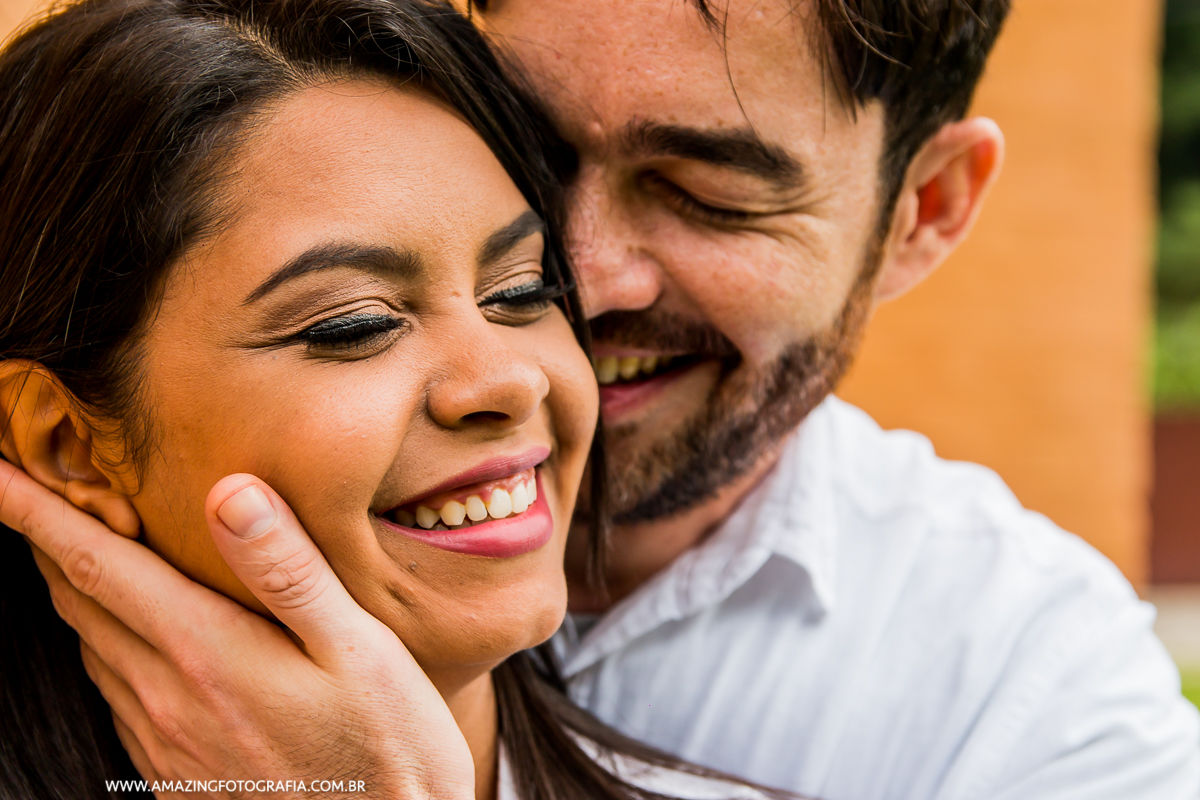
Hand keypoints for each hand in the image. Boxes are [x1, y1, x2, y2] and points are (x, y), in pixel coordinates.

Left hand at [0, 461, 474, 799]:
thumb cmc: (388, 742)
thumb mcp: (358, 646)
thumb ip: (288, 570)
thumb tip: (229, 491)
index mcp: (206, 651)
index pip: (98, 565)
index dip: (37, 512)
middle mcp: (167, 696)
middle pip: (80, 600)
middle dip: (48, 539)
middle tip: (35, 487)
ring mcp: (163, 739)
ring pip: (91, 645)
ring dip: (74, 589)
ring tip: (79, 546)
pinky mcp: (173, 770)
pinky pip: (114, 691)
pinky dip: (104, 641)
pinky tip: (130, 630)